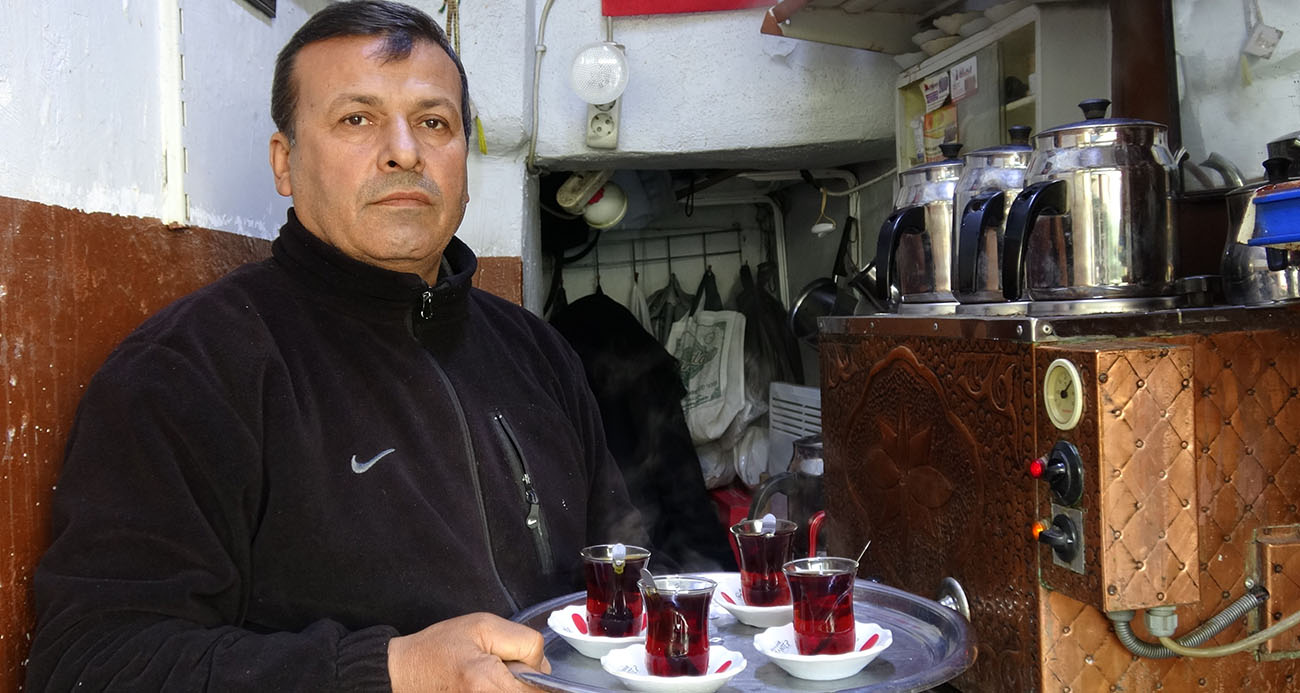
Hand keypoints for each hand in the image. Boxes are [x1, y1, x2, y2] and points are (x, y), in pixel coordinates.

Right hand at [387, 612, 551, 692]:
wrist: (403, 674)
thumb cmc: (437, 649)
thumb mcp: (484, 626)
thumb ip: (523, 642)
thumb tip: (543, 667)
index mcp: (487, 682)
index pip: (541, 689)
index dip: (538, 673)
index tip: (523, 665)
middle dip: (529, 683)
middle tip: (506, 669)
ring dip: (516, 688)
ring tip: (493, 677)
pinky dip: (505, 690)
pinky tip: (489, 685)